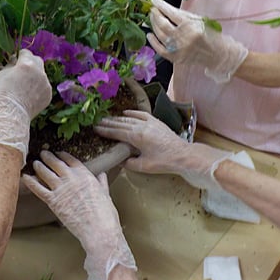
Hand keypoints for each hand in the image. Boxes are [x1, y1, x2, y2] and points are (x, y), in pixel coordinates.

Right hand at [0, 49, 51, 164]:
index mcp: (27, 64)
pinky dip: (38, 88)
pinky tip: (28, 95)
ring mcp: (46, 84)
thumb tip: (15, 60)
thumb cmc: (1, 94)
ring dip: (35, 76)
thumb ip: (11, 64)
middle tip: (21, 72)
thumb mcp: (2, 74)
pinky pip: (44, 86)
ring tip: (23, 86)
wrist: (10, 116)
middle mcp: (40, 72)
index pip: (25, 52)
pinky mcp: (48, 95)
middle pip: (37, 61)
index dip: (19, 56)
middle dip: (30, 64)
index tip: (15, 61)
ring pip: (41, 74)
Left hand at [23, 151, 135, 279]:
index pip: (71, 160)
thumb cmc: (104, 214)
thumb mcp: (105, 194)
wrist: (97, 228)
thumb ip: (102, 183)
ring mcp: (61, 189)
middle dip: (48, 157)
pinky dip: (30, 182)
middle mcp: (71, 178)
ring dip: (39, 166)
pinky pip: (38, 189)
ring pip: (45, 173)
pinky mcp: (53, 201)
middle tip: (43, 153)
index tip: (59, 153)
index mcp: (85, 174)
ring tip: (34, 162)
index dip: (63, 155)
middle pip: (56, 163)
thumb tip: (102, 175)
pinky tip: (25, 177)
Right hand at [95, 110, 259, 221]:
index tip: (96, 129)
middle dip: (108, 123)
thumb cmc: (164, 162)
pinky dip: (132, 113)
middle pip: (121, 123)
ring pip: (129, 118)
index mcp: (136, 136)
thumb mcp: (144, 166)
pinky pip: (141, 114)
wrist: (183, 155)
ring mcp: (149, 122)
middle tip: (97, 122)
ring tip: (107, 118)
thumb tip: (122, 160)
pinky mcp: (156, 122)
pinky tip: (126, 113)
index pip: (117, 132)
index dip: (105, 131)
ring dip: (117, 118)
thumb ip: (130, 163)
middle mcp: (141, 126)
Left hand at [147, 0, 247, 82]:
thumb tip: (164, 8)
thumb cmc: (209, 34)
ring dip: (153, 25)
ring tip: (152, 19)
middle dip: (155, 15)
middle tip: (152, 9)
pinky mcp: (176, 58)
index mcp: (191, 26)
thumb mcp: (199, 20)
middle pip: (163, 24)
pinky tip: (149, 34)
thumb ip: (182, 15)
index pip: (172, 13)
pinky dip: (153, 42)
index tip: (153, 0)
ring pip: (160, 35)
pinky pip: (160, 49)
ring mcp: (179, 50)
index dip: (161, 6)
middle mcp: (184, 38)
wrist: (217, 54)